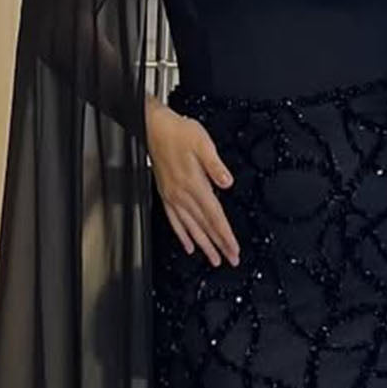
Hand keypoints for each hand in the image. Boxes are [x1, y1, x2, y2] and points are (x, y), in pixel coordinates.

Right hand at [146, 99, 239, 266]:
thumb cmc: (178, 131)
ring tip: (213, 259)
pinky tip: (188, 245)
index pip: (214, 215)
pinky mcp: (166, 194)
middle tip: (229, 260)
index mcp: (194, 183)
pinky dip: (182, 235)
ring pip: (190, 227)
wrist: (153, 127)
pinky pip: (174, 220)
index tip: (233, 248)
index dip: (225, 235)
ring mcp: (173, 196)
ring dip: (203, 245)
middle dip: (218, 245)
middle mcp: (182, 194)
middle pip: (204, 226)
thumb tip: (227, 182)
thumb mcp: (202, 142)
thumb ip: (215, 165)